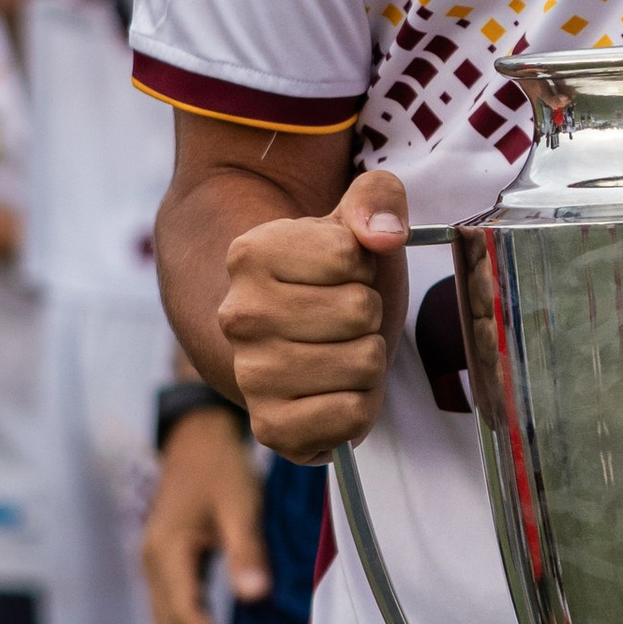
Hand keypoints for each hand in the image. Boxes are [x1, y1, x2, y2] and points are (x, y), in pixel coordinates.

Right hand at [142, 406, 266, 623]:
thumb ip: (246, 551)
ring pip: (165, 622)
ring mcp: (155, 564)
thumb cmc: (222, 468)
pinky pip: (171, 610)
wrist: (196, 437)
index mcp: (167, 552)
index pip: (183, 612)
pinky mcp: (166, 563)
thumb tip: (253, 599)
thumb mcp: (241, 504)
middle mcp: (153, 563)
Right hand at [218, 169, 408, 460]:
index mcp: (250, 255)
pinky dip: (361, 406)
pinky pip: (351, 416)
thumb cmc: (331, 279)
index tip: (339, 274)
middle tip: (341, 319)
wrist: (293, 341)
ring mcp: (250, 375)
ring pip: (364, 363)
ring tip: (339, 352)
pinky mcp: (270, 426)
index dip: (362, 265)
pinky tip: (336, 391)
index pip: (351, 255)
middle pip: (361, 311)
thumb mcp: (354, 224)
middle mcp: (238, 316)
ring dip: (368, 360)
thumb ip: (377, 197)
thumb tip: (383, 234)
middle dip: (368, 314)